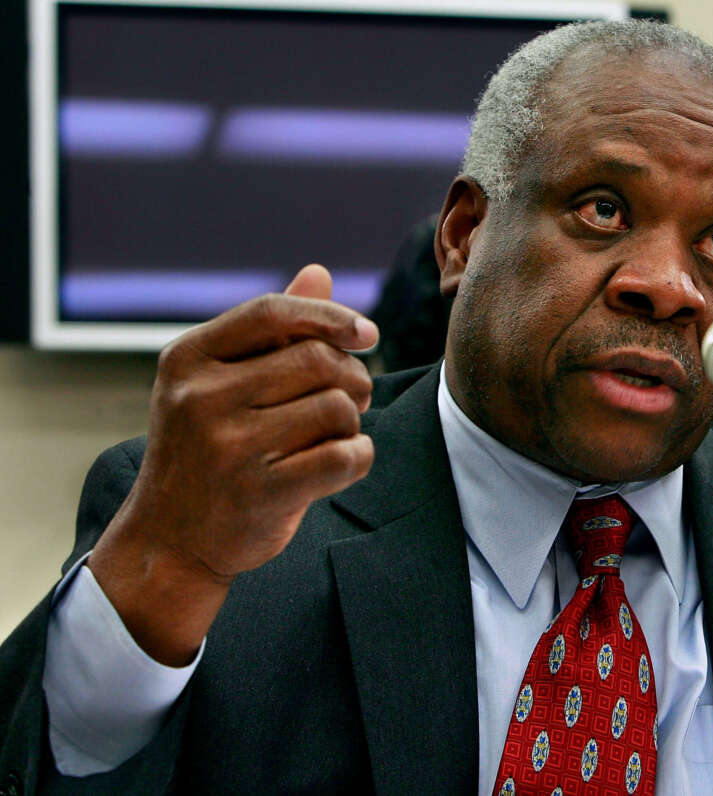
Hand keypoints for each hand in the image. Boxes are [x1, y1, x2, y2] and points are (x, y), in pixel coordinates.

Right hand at [89, 265, 377, 662]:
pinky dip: (359, 457)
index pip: (272, 312)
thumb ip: (269, 331)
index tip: (366, 334)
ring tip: (333, 435)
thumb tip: (318, 272)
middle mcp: (201, 398)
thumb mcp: (217, 384)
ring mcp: (229, 447)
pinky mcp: (262, 493)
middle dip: (351, 376)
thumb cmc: (205, 450)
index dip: (330, 315)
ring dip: (352, 421)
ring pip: (337, 407)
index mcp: (187, 359)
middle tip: (350, 399)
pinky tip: (341, 464)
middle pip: (318, 359)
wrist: (170, 540)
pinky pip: (346, 455)